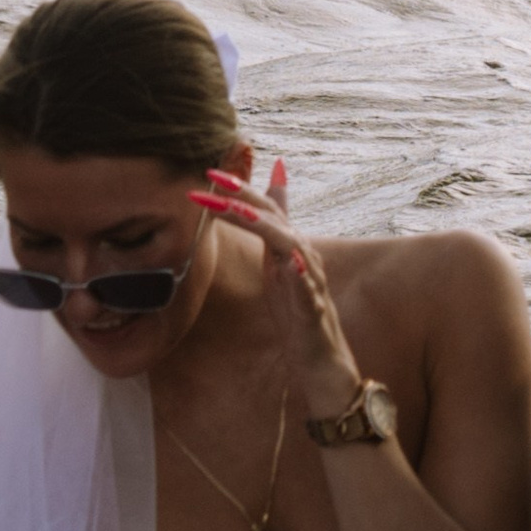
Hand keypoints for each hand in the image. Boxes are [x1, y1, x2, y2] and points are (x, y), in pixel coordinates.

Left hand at [198, 175, 362, 418]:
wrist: (320, 357)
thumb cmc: (297, 310)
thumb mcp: (278, 263)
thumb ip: (271, 227)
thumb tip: (270, 190)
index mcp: (288, 245)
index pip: (263, 208)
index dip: (239, 189)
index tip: (209, 173)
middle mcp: (302, 254)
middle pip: (274, 218)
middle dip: (243, 197)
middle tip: (214, 180)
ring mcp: (311, 281)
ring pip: (289, 245)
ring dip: (264, 226)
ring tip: (237, 211)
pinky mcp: (314, 310)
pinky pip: (308, 290)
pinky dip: (300, 275)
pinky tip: (291, 263)